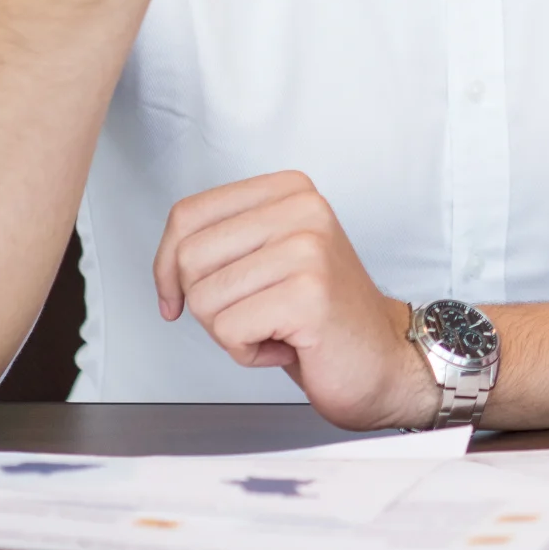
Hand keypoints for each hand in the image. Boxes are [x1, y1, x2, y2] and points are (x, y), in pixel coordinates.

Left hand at [153, 171, 440, 430]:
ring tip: (276, 327)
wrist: (382, 359)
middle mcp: (302, 208)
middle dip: (206, 303)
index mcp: (289, 190)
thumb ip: (223, 242)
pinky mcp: (308, 294)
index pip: (187, 214)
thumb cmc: (319, 316)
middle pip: (189, 257)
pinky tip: (287, 344)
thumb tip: (166, 264)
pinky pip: (229, 331)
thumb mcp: (269, 258)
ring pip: (204, 298)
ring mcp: (307, 249)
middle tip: (253, 313)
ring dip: (230, 332)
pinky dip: (247, 353)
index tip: (178, 295)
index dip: (166, 266)